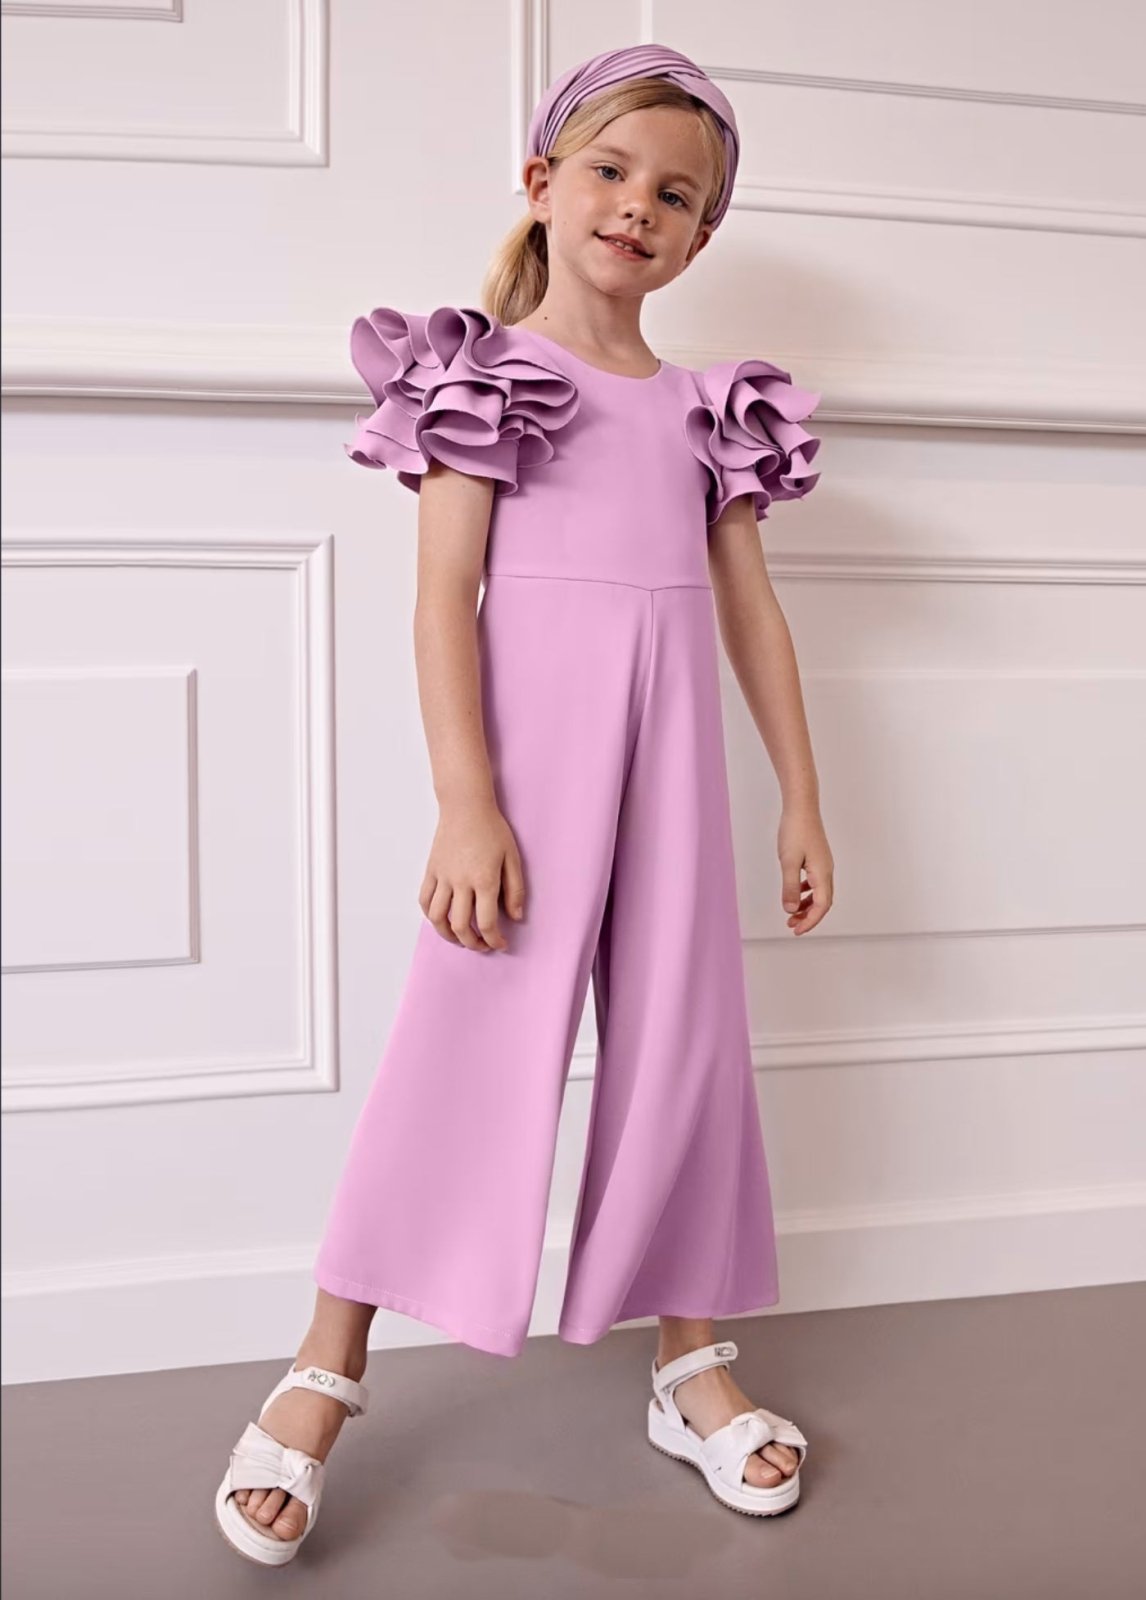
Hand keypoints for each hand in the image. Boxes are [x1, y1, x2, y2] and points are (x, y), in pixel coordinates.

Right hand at [419, 795, 525, 952]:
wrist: (466, 806)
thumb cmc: (493, 829)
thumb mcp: (512, 858)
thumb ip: (515, 889)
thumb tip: (515, 917)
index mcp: (485, 880)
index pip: (487, 923)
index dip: (494, 940)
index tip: (500, 944)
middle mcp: (461, 882)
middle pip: (461, 926)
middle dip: (473, 943)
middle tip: (482, 945)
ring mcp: (443, 877)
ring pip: (438, 918)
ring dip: (448, 935)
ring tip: (460, 938)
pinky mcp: (431, 871)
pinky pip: (425, 900)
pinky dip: (430, 916)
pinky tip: (441, 920)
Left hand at [778, 806, 833, 935]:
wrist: (802, 807)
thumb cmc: (795, 830)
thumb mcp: (788, 861)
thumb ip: (789, 887)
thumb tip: (790, 910)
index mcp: (822, 873)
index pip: (821, 906)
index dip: (810, 921)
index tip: (796, 931)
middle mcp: (826, 871)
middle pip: (822, 902)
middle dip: (808, 917)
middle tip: (792, 926)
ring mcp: (823, 864)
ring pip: (819, 893)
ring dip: (806, 905)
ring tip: (791, 913)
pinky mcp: (817, 858)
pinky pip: (815, 882)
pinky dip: (806, 892)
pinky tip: (795, 892)